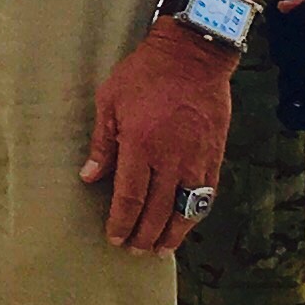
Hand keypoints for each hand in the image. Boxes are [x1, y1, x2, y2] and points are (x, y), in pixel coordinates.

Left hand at [82, 27, 234, 251]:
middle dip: (144, 234)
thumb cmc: (146, 74)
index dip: (122, 222)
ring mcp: (196, 158)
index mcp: (140, 146)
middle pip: (157, 210)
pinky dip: (195, 212)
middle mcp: (170, 158)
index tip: (115, 238)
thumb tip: (89, 176)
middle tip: (135, 249)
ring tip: (161, 249)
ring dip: (173, 233)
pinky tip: (186, 222)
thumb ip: (102, 143)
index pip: (130, 197)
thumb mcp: (110, 101)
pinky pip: (206, 193)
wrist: (194, 55)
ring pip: (185, 208)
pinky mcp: (214, 154)